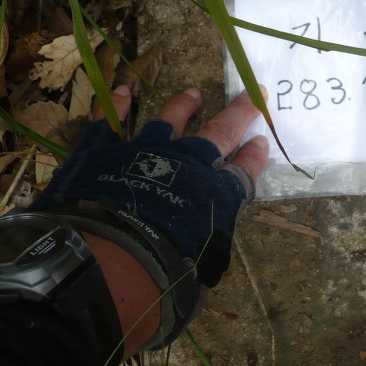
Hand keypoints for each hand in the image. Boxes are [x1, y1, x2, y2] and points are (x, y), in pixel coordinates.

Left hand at [30, 85, 268, 284]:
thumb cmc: (166, 272)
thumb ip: (206, 248)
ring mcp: (146, 151)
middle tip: (254, 94)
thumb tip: (203, 249)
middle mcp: (188, 164)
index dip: (254, 156)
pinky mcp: (105, 152)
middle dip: (241, 113)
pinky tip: (122, 92)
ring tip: (192, 93)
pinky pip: (111, 122)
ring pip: (169, 119)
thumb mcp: (204, 266)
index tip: (261, 142)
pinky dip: (116, 106)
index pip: (244, 170)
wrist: (114, 257)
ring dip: (183, 105)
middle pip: (221, 132)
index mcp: (217, 194)